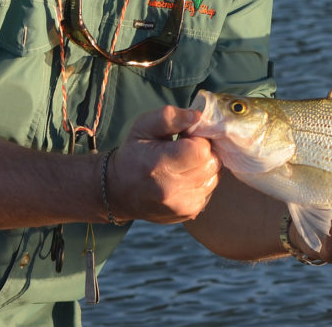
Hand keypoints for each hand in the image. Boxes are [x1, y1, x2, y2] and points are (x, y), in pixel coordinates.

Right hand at [109, 106, 221, 224]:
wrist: (118, 193)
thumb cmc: (134, 153)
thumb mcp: (143, 126)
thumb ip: (170, 117)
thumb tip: (197, 117)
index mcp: (158, 165)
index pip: (200, 149)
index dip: (198, 138)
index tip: (185, 137)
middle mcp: (170, 190)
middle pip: (210, 163)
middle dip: (203, 152)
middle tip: (186, 149)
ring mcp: (180, 206)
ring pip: (213, 177)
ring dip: (205, 166)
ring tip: (184, 163)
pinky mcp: (188, 213)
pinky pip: (209, 189)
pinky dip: (202, 180)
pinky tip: (185, 176)